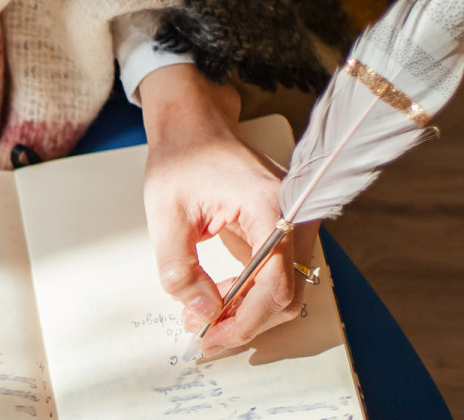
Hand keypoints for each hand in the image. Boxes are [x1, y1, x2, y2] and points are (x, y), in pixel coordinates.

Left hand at [137, 65, 318, 357]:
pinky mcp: (287, 225)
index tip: (210, 340)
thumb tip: (200, 312)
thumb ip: (180, 268)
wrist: (195, 122)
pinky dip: (251, 290)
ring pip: (285, 287)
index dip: (243, 323)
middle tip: (203, 333)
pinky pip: (279, 271)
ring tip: (203, 314)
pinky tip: (218, 294)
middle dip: (245, 321)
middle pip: (287, 294)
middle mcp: (297, 215)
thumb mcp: (165, 214)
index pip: (274, 287)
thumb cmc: (182, 156)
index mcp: (273, 208)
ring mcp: (297, 220)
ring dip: (248, 308)